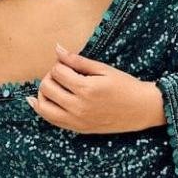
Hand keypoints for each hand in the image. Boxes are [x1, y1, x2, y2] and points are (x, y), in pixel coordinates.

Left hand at [25, 43, 165, 133]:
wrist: (142, 109)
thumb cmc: (125, 86)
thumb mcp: (103, 69)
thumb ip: (78, 61)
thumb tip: (57, 49)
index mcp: (86, 89)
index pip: (57, 72)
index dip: (60, 64)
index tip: (68, 64)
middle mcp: (78, 107)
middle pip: (47, 87)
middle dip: (50, 76)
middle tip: (61, 73)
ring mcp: (77, 121)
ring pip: (44, 106)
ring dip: (42, 92)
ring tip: (51, 85)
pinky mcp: (78, 129)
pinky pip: (51, 120)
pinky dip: (41, 109)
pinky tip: (36, 100)